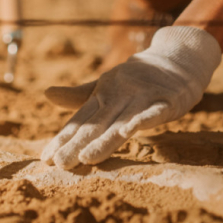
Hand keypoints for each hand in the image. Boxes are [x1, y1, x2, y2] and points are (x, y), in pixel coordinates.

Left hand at [41, 26, 221, 168]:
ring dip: (104, 140)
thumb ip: (79, 95)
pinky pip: (153, 112)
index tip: (46, 158)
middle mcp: (119, 95)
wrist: (177, 58)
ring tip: (86, 158)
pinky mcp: (166, 99)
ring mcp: (142, 97)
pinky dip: (142, 120)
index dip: (64, 138)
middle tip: (60, 164)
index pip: (81, 120)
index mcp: (103, 94)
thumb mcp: (107, 85)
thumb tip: (46, 93)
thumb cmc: (138, 77)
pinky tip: (128, 132)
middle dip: (78, 144)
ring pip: (121, 122)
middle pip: (97, 124)